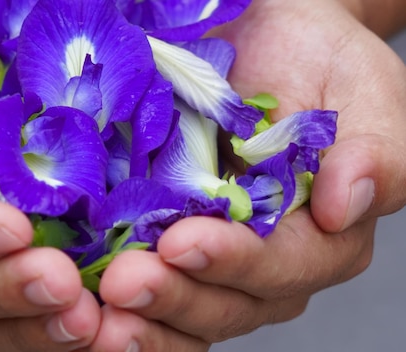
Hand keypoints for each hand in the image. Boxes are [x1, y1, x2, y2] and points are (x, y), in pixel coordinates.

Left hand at [90, 0, 405, 349]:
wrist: (266, 39)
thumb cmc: (320, 61)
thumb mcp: (366, 94)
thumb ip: (377, 154)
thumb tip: (344, 203)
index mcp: (320, 238)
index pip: (282, 268)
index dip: (234, 262)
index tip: (183, 243)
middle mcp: (265, 262)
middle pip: (224, 302)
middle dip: (173, 296)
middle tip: (122, 284)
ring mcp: (210, 255)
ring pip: (180, 306)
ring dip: (138, 314)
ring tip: (95, 307)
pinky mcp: (163, 236)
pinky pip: (146, 280)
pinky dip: (114, 299)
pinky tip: (83, 297)